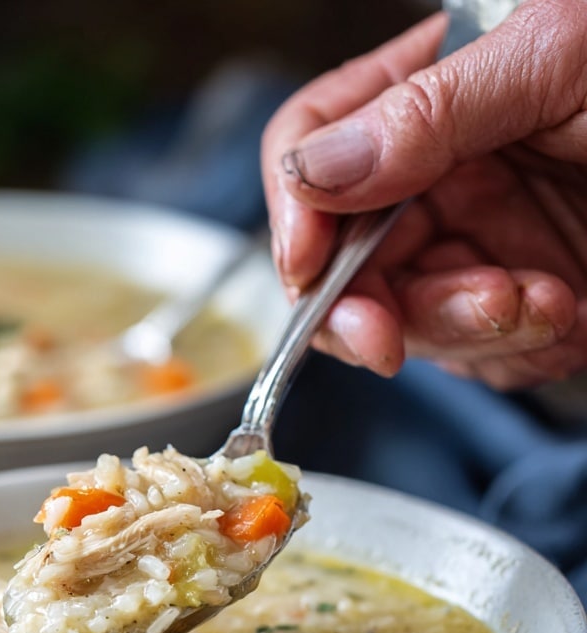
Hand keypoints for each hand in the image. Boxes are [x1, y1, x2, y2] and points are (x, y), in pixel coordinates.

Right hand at [261, 0, 586, 388]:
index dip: (295, 217)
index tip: (311, 270)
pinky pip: (478, 352)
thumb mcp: (565, 56)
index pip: (312, 150)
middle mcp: (443, 171)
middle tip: (398, 338)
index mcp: (434, 92)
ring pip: (406, 320)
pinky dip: (514, 351)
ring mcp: (484, 240)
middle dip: (374, 308)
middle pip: (344, 259)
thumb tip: (311, 174)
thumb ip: (429, 112)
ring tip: (541, 303)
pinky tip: (566, 315)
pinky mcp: (529, 299)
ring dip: (462, 332)